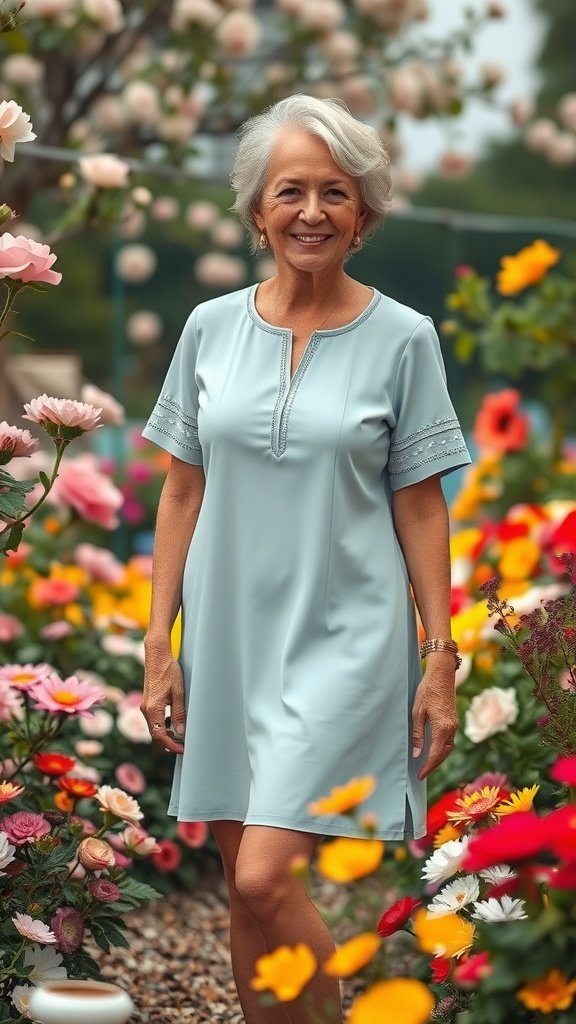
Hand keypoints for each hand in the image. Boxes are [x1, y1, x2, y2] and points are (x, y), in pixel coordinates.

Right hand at [141, 648, 185, 753]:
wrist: (157, 656)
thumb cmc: (169, 671)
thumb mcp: (178, 692)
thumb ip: (179, 713)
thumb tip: (180, 732)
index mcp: (153, 708)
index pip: (160, 735)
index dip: (171, 745)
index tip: (182, 749)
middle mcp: (146, 709)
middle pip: (155, 734)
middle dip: (168, 743)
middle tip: (183, 746)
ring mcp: (145, 706)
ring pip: (154, 727)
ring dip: (166, 735)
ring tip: (181, 737)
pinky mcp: (148, 702)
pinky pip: (154, 720)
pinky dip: (163, 726)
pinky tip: (174, 724)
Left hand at [411, 660, 457, 781]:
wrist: (442, 675)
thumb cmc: (427, 690)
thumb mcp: (417, 712)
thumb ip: (418, 734)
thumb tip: (417, 754)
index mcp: (442, 728)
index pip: (435, 754)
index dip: (427, 767)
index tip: (420, 776)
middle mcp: (451, 728)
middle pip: (443, 754)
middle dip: (433, 766)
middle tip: (422, 774)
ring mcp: (454, 724)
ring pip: (448, 748)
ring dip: (438, 758)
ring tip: (426, 765)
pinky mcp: (453, 720)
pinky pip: (449, 740)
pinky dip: (442, 749)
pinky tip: (433, 750)